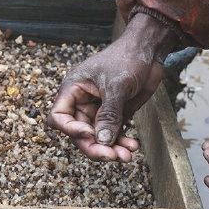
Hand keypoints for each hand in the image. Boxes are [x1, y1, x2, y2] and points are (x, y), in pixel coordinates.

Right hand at [48, 13, 179, 161]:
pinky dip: (121, 142)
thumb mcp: (117, 86)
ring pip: (97, 138)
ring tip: (127, 155)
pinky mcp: (114, 114)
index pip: (59, 117)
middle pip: (79, 133)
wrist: (149, 51)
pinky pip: (112, 134)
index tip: (90, 135)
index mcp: (73, 89)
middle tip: (112, 156)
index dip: (71, 130)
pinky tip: (132, 146)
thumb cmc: (127, 58)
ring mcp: (98, 109)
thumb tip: (102, 140)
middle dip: (95, 146)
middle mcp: (82, 102)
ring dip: (110, 149)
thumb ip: (109, 114)